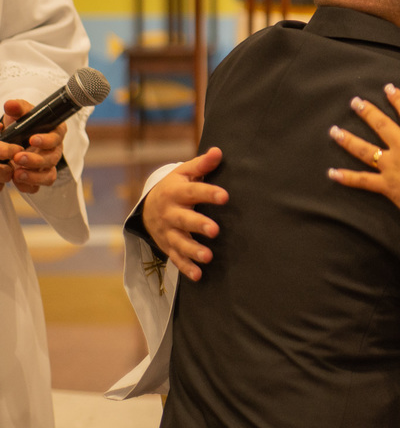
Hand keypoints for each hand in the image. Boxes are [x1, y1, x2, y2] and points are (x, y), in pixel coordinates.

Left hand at [0, 99, 65, 193]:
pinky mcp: (40, 178)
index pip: (56, 137)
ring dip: (34, 177)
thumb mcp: (21, 113)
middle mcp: (55, 150)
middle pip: (52, 158)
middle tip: (17, 157)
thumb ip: (17, 108)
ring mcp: (48, 166)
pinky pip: (39, 186)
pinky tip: (17, 182)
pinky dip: (28, 186)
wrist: (17, 137)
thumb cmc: (24, 124)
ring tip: (17, 174)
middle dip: (35, 160)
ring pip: (49, 175)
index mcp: (55, 133)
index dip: (46, 140)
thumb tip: (10, 105)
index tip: (32, 139)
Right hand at [144, 148, 227, 281]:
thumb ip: (201, 165)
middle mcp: (170, 213)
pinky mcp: (168, 246)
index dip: (209, 193)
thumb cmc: (174, 187)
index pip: (193, 191)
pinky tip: (198, 275)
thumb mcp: (184, 173)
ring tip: (208, 256)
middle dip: (199, 225)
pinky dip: (186, 267)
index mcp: (175, 192)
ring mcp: (168, 231)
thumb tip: (218, 152)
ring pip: (179, 242)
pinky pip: (176, 258)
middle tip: (215, 230)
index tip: (225, 196)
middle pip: (184, 219)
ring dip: (193, 250)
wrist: (146, 208)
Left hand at [328, 85, 399, 227]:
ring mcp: (392, 166)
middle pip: (380, 124)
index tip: (388, 88)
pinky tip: (332, 173)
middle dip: (366, 111)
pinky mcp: (386, 186)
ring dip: (348, 139)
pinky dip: (346, 177)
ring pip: (365, 150)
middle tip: (354, 102)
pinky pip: (362, 181)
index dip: (397, 98)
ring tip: (334, 131)